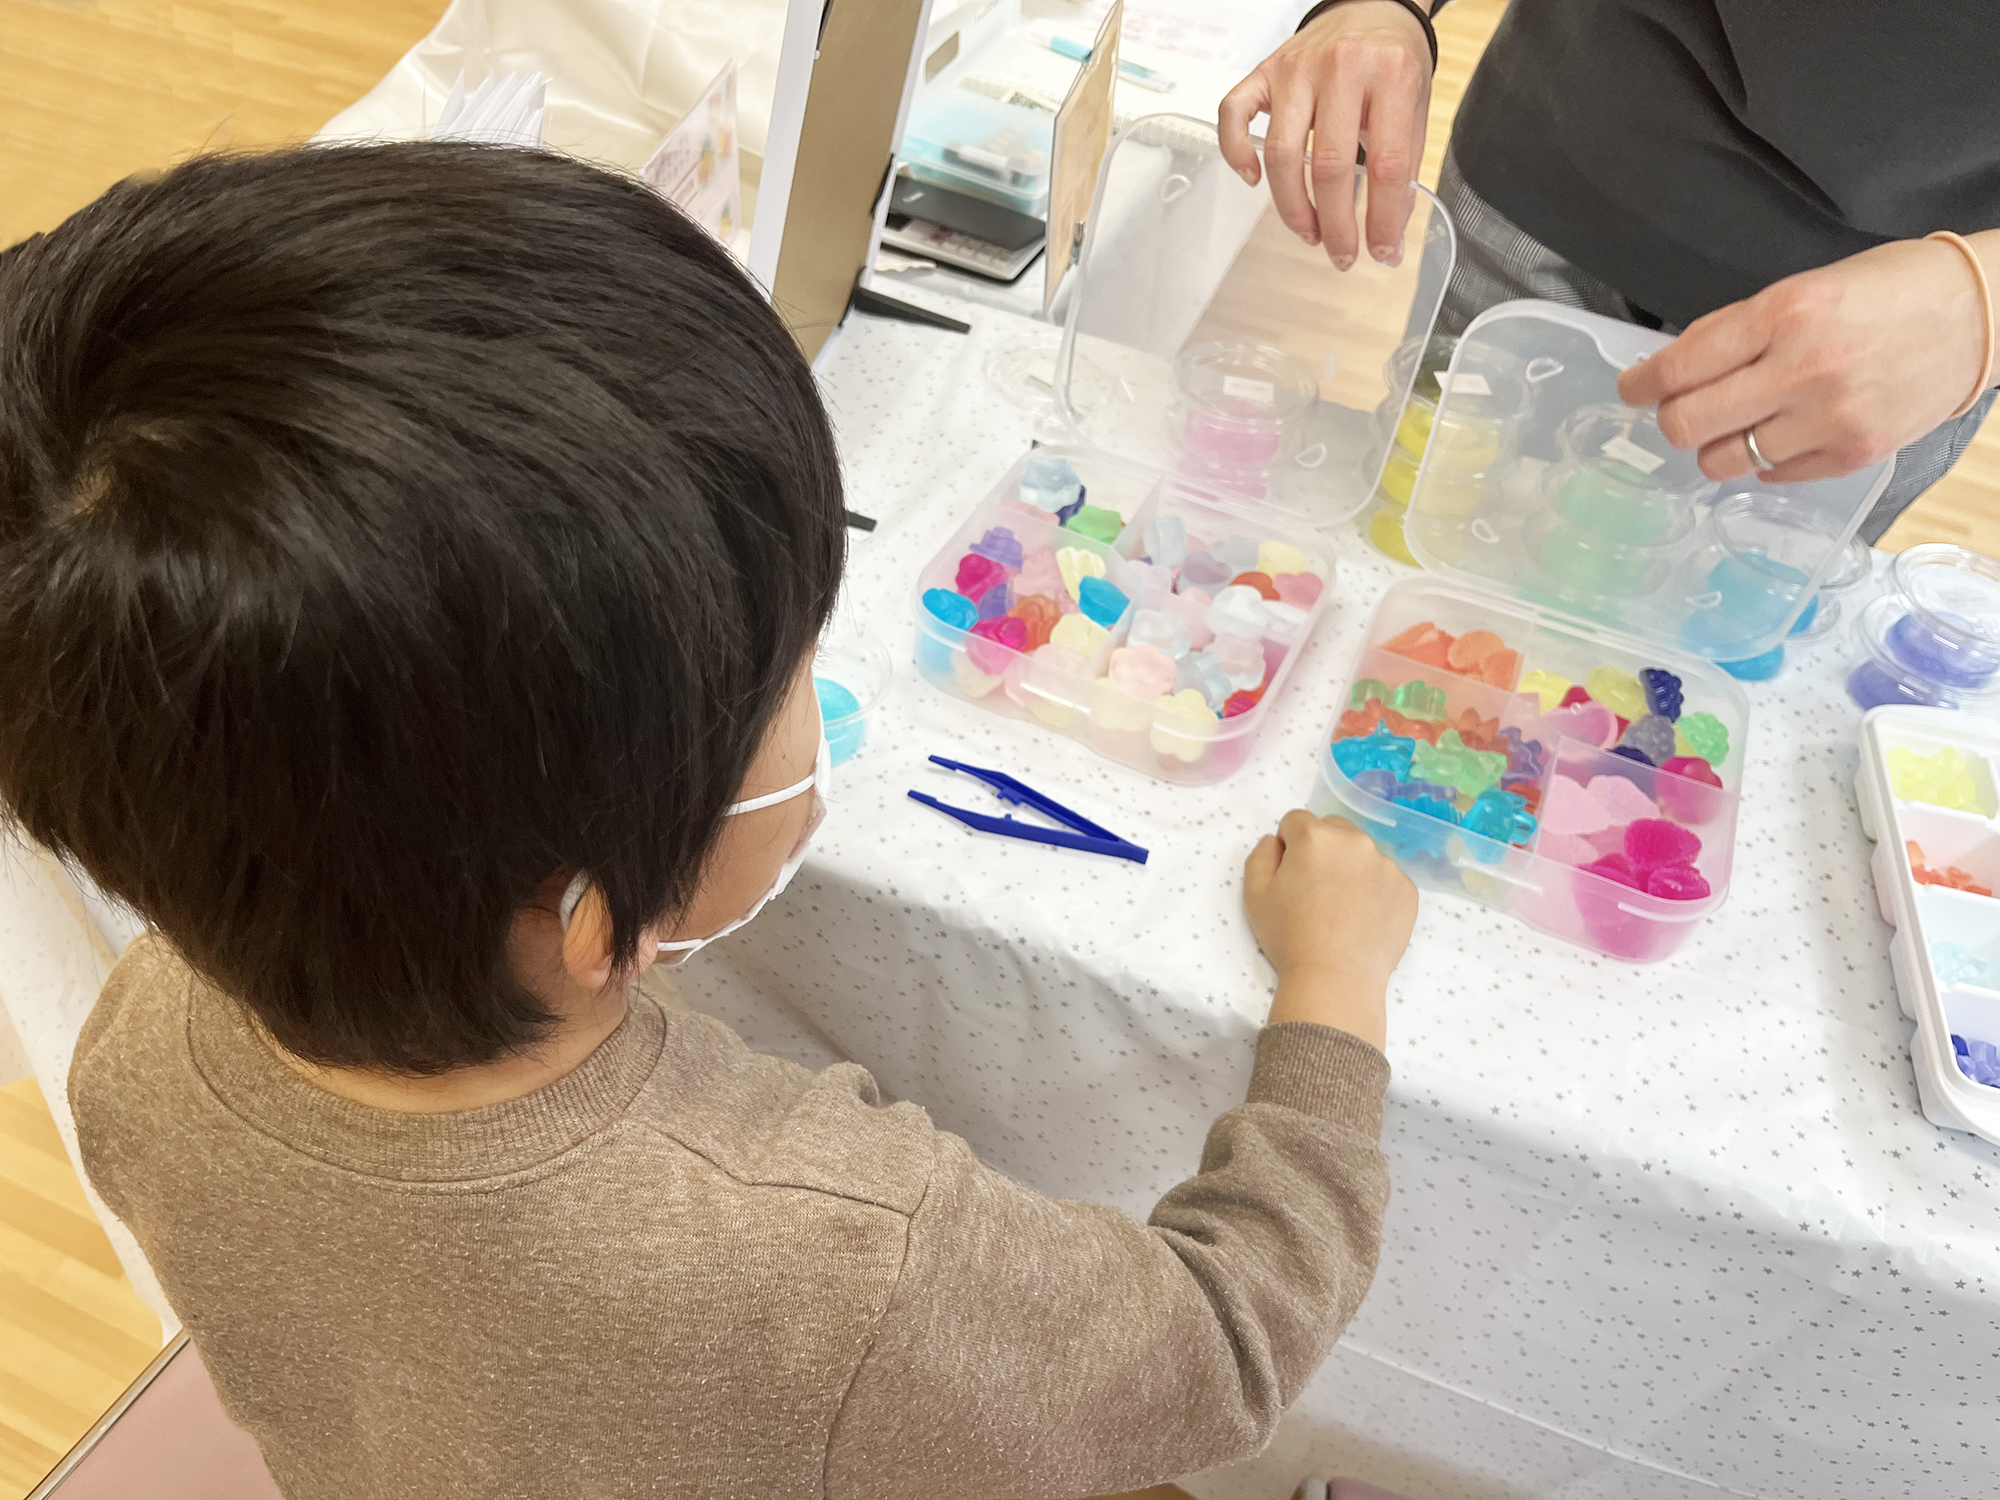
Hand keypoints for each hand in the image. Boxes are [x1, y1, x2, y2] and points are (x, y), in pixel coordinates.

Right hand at [1219, 1, 1432, 269]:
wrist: (1371, 6)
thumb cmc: (1392, 59)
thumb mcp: (1415, 107)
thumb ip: (1404, 166)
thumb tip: (1387, 232)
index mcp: (1391, 74)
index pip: (1386, 164)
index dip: (1382, 219)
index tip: (1381, 251)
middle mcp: (1340, 67)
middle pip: (1330, 167)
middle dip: (1335, 225)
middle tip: (1341, 254)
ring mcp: (1295, 68)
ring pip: (1282, 154)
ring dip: (1292, 206)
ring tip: (1308, 231)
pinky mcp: (1264, 70)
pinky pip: (1234, 114)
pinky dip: (1236, 152)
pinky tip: (1252, 179)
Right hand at [1243, 810, 1415, 1047]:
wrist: (1336, 980)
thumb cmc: (1290, 938)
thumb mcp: (1255, 896)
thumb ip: (1260, 856)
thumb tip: (1274, 841)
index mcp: (1315, 837)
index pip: (1296, 821)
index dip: (1288, 846)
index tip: (1290, 875)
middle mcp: (1355, 841)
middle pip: (1333, 829)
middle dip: (1321, 849)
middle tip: (1315, 890)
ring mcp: (1386, 864)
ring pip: (1361, 853)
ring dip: (1349, 868)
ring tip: (1341, 909)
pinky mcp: (1407, 888)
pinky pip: (1385, 878)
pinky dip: (1374, 890)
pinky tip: (1362, 919)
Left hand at [1617, 235, 1997, 483]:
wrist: (1979, 314)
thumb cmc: (1888, 291)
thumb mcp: (1804, 289)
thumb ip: (1735, 331)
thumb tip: (1671, 370)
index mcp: (1785, 314)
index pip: (1680, 366)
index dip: (1640, 384)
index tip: (1630, 389)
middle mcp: (1804, 369)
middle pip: (1688, 425)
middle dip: (1672, 419)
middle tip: (1682, 409)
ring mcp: (1831, 419)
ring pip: (1724, 461)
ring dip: (1720, 444)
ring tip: (1744, 419)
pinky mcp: (1854, 454)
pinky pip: (1772, 475)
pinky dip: (1765, 459)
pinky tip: (1788, 430)